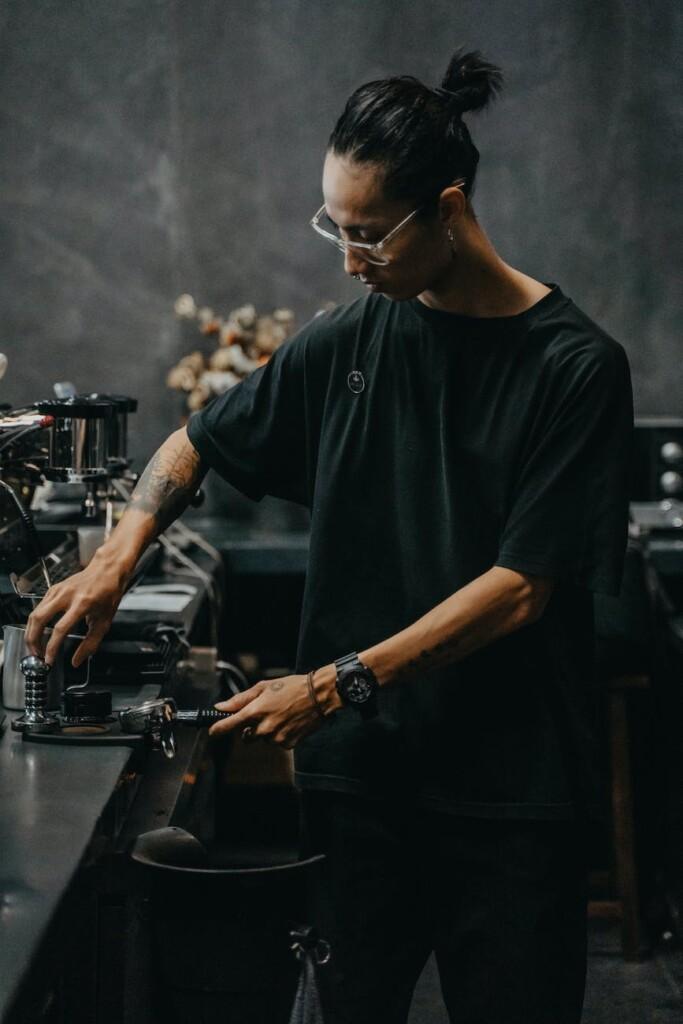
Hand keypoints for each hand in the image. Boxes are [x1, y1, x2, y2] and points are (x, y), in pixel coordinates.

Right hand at [25, 555, 129, 666]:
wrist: (106, 570)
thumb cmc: (108, 593)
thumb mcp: (105, 621)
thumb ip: (91, 644)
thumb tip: (76, 660)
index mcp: (82, 604)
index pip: (60, 629)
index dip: (52, 647)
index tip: (49, 660)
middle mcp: (67, 595)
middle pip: (40, 619)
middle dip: (33, 640)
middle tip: (36, 654)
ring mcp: (58, 590)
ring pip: (35, 613)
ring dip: (31, 632)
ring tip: (35, 646)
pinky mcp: (53, 589)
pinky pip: (38, 607)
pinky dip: (35, 622)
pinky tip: (39, 631)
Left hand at [209, 666, 340, 748]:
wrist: (319, 695)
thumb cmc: (291, 687)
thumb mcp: (264, 687)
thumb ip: (240, 699)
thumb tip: (221, 707)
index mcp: (255, 711)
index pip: (228, 726)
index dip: (217, 729)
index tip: (212, 731)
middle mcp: (263, 728)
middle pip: (246, 735)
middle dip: (251, 727)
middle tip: (264, 713)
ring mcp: (275, 738)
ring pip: (262, 739)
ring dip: (267, 730)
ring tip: (281, 714)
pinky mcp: (287, 744)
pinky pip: (276, 742)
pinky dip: (280, 734)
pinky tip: (289, 722)